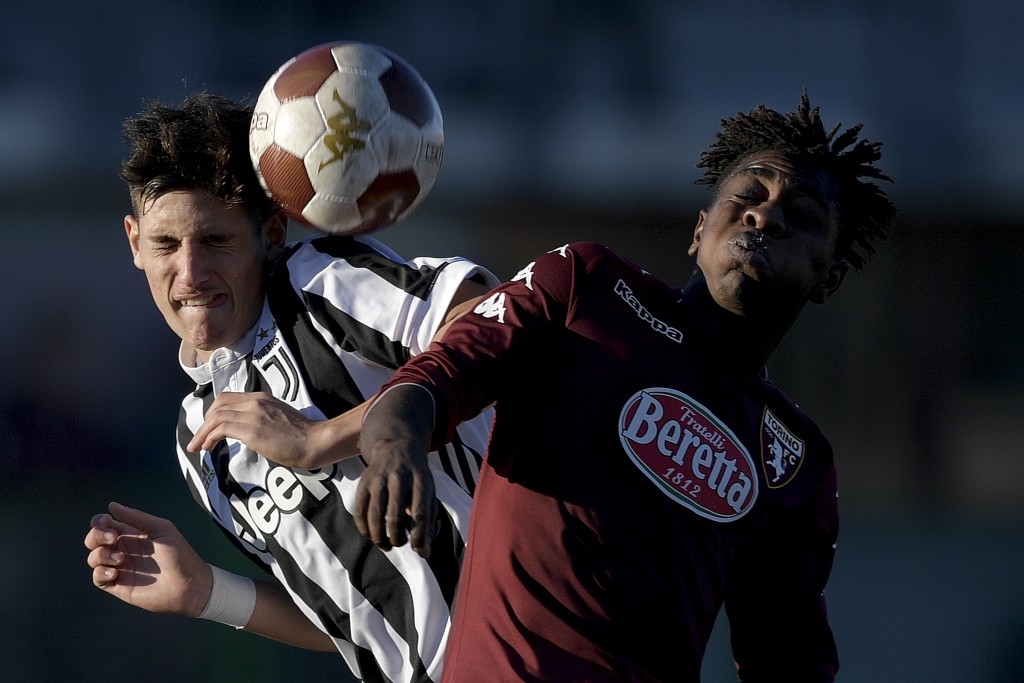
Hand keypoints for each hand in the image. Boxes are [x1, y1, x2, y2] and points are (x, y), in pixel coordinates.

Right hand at [84, 502, 210, 616]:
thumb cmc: (179, 554)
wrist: (187, 584)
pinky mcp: (118, 585)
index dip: (100, 522)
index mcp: (133, 534)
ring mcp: (120, 568)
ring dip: (101, 554)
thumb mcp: (161, 529)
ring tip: (120, 558)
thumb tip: (112, 505)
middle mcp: (123, 549)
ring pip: (94, 558)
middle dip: (97, 536)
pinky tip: (115, 572)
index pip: (106, 525)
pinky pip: (97, 578)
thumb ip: (136, 517)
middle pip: (94, 540)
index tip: (106, 522)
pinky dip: (100, 573)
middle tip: (113, 538)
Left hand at [187, 392, 326, 467]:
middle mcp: (255, 402)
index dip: (213, 412)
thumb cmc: (302, 436)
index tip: (209, 428)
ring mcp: (253, 415)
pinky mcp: (252, 430)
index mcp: (262, 398)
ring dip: (202, 432)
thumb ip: (262, 418)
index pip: (228, 398)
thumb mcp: (279, 418)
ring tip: (197, 447)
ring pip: (216, 417)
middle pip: (218, 405)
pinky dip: (210, 437)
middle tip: (199, 440)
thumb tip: (249, 431)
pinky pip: (222, 429)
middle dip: (204, 422)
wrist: (315, 441)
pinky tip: (208, 447)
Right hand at [354, 438, 436, 558]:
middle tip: (400, 543)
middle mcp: (399, 478)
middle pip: (395, 515)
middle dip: (398, 537)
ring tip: (387, 545)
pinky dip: (364, 529)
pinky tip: (371, 536)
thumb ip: (429, 522)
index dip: (419, 536)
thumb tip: (425, 553)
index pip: (420, 513)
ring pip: (375, 515)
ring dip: (380, 537)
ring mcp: (378, 479)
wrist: (397, 447)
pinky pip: (359, 511)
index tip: (420, 550)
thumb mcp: (429, 491)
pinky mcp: (363, 483)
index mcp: (421, 479)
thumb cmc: (417, 477)